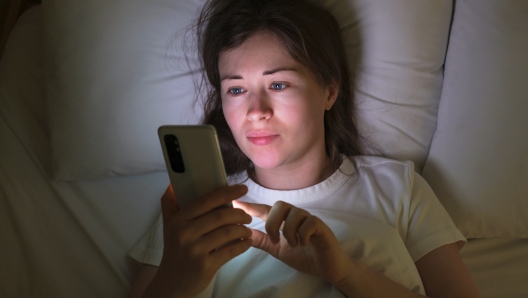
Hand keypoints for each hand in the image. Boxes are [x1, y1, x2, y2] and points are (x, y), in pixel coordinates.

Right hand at [148, 184, 252, 297]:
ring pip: (228, 233)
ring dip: (243, 230)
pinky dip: (242, 245)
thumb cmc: (174, 250)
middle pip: (221, 217)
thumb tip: (172, 184)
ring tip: (247, 230)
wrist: (170, 282)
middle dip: (240, 214)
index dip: (227, 193)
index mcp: (179, 220)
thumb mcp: (169, 226)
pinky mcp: (205, 265)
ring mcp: (195, 250)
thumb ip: (170, 204)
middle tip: (247, 217)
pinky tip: (247, 243)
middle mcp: (185, 233)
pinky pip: (230, 251)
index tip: (243, 188)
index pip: (207, 201)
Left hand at [233, 200, 351, 284]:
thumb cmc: (304, 256)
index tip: (234, 203)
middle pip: (279, 205)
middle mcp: (296, 216)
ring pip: (294, 214)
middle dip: (273, 223)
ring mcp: (309, 219)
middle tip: (275, 240)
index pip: (265, 209)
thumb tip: (243, 235)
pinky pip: (308, 223)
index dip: (250, 206)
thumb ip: (262, 241)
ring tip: (293, 245)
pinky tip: (304, 244)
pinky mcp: (321, 226)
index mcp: (284, 220)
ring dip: (289, 232)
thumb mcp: (278, 250)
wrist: (327, 267)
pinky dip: (302, 235)